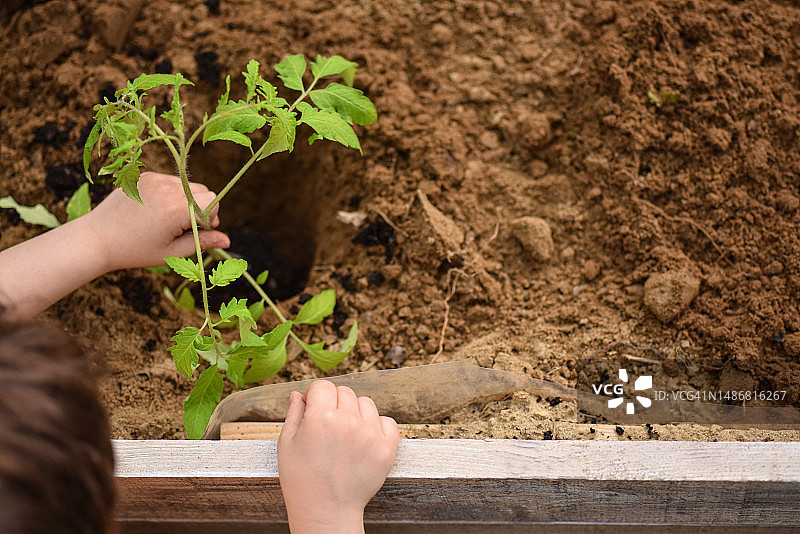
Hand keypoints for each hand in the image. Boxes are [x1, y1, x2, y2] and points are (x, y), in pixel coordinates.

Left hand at [86, 172, 229, 271]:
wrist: (98, 238)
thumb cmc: (136, 250)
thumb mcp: (172, 252)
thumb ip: (202, 243)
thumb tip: (227, 241)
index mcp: (176, 209)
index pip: (213, 201)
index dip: (210, 217)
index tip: (195, 231)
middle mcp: (167, 189)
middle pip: (203, 190)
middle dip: (200, 207)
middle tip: (182, 227)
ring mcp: (154, 179)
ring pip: (187, 185)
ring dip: (185, 200)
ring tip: (166, 218)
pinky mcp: (145, 176)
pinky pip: (170, 181)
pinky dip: (170, 193)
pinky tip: (154, 209)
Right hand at [277, 382, 398, 533]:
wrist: (326, 512)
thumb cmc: (302, 480)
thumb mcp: (287, 444)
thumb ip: (294, 414)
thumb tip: (299, 394)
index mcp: (321, 418)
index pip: (323, 386)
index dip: (316, 395)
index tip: (313, 408)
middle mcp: (348, 422)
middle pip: (345, 392)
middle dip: (334, 403)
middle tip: (328, 425)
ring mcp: (370, 434)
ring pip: (366, 403)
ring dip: (356, 412)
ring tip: (345, 433)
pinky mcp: (387, 448)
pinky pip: (387, 421)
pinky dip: (377, 425)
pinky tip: (363, 439)